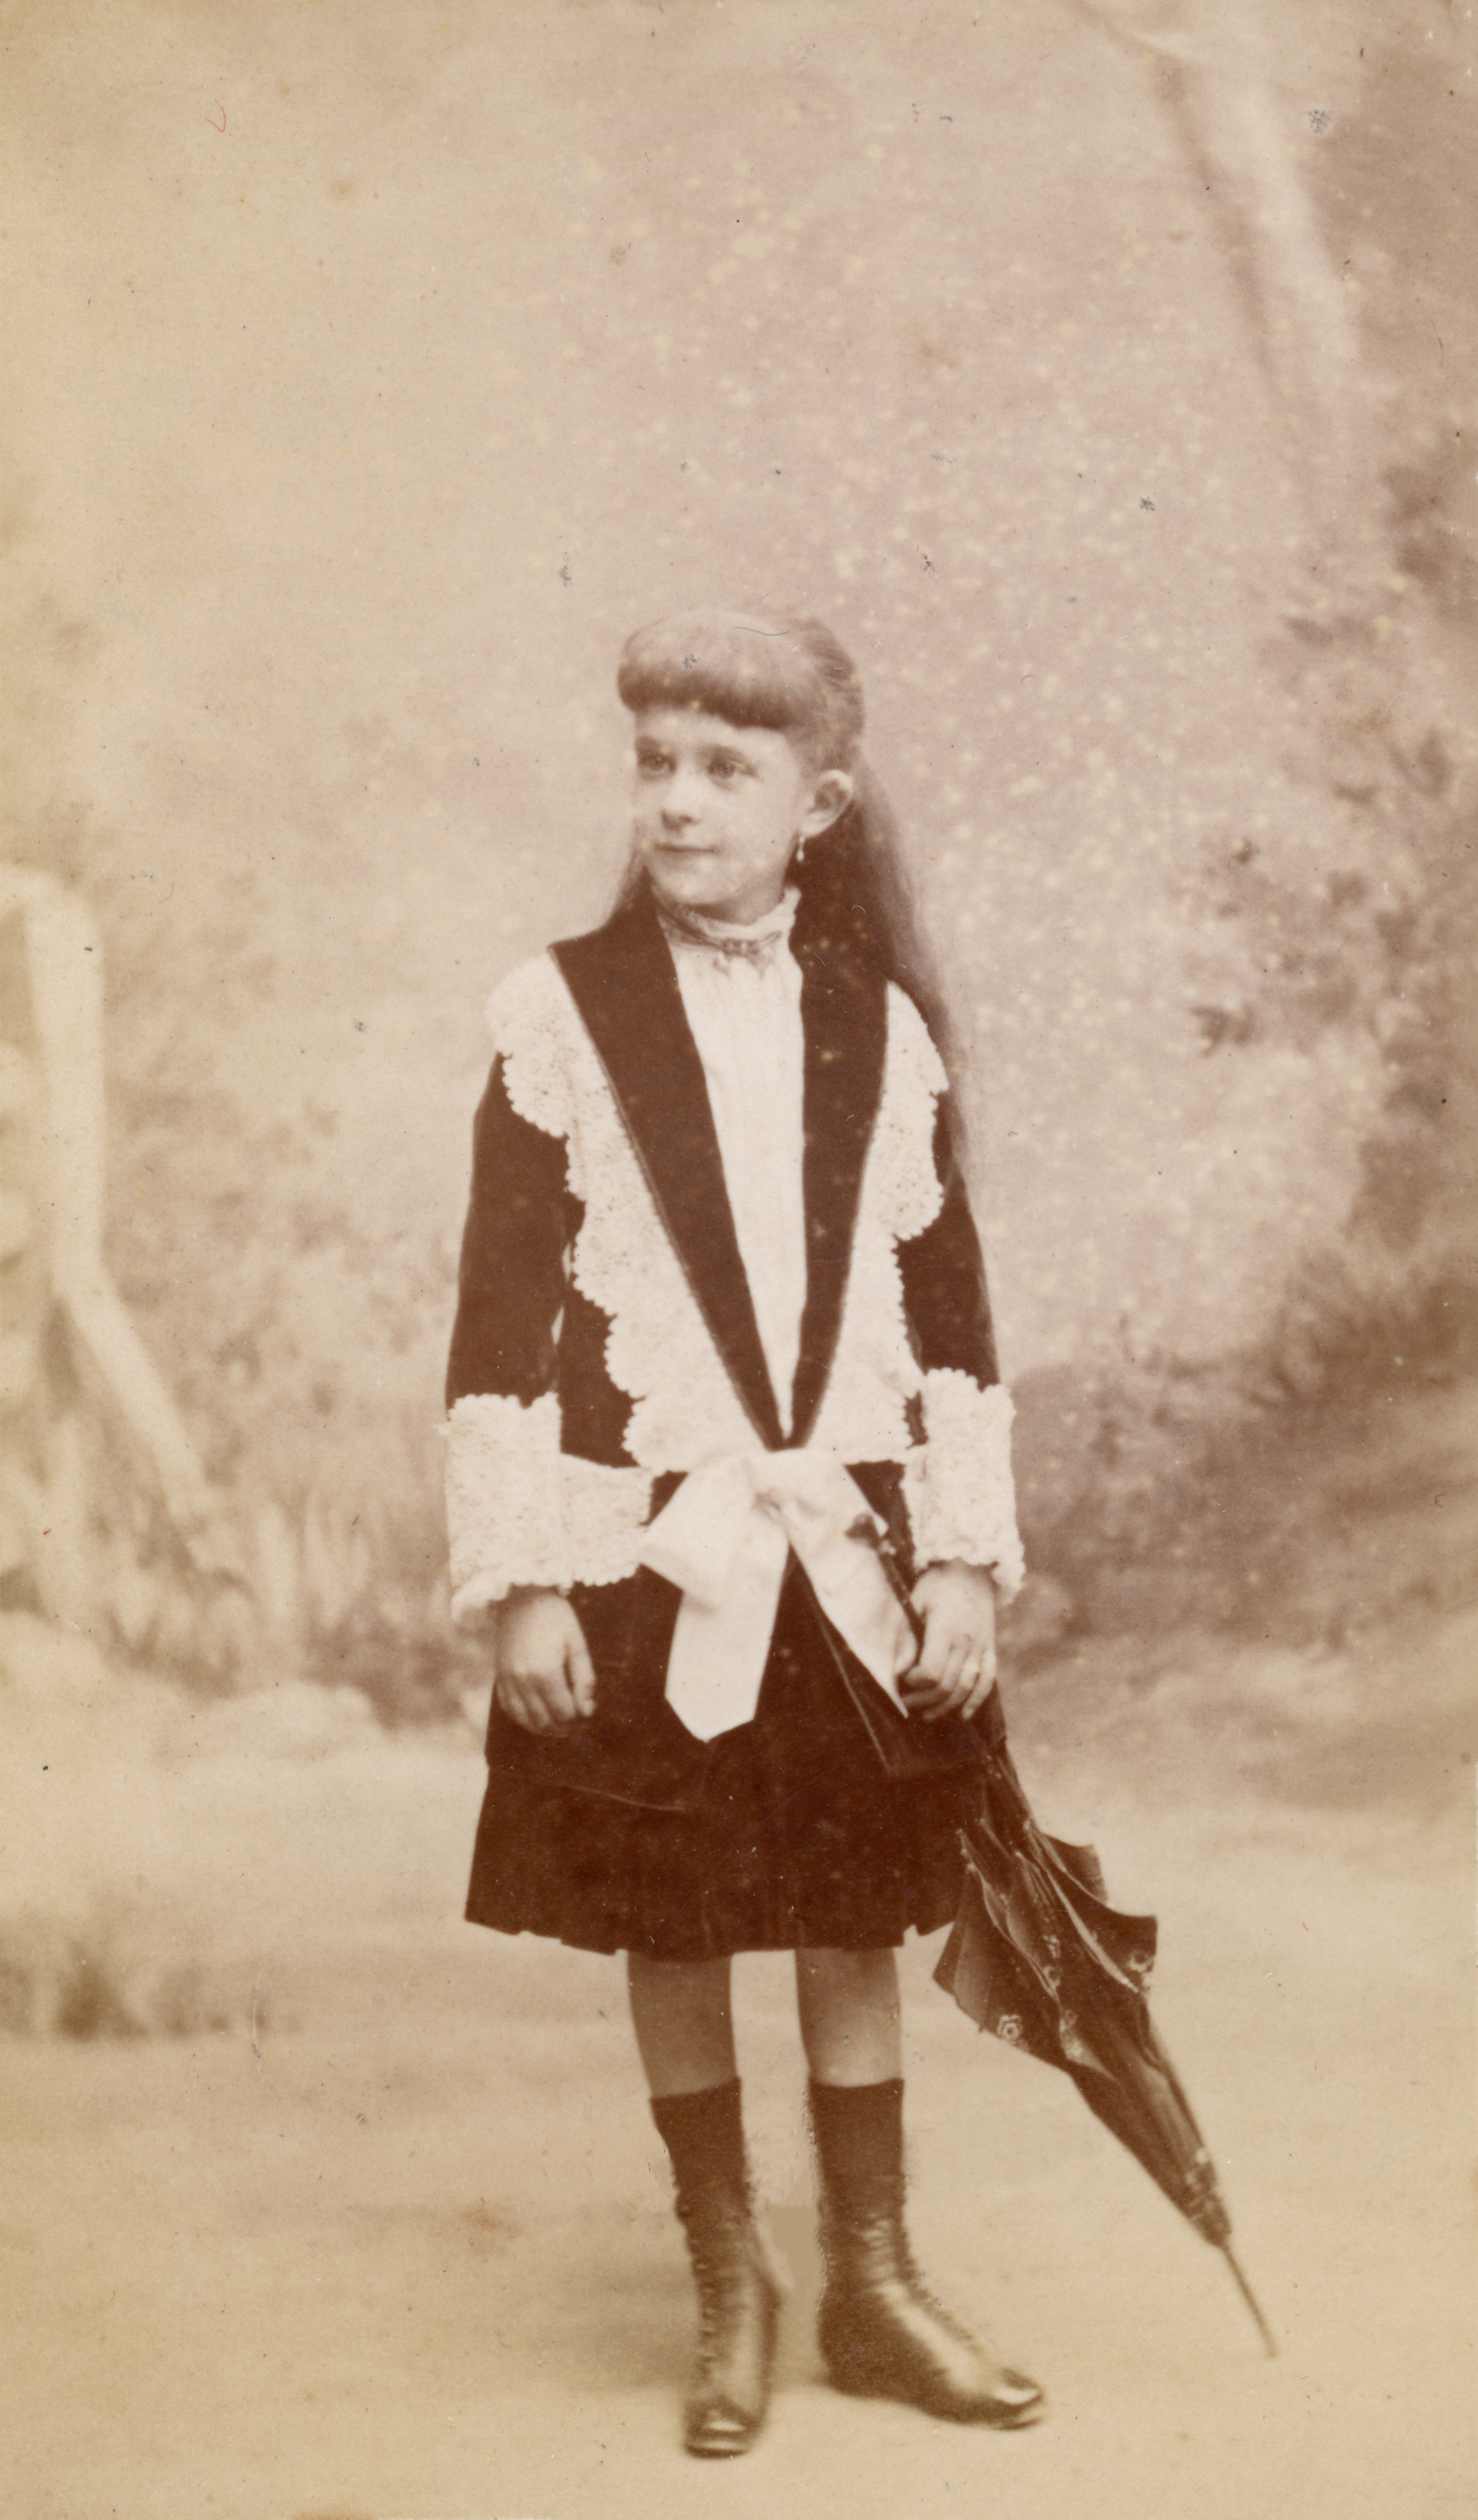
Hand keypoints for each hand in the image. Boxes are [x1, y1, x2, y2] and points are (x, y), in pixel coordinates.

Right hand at [492, 1587, 595, 1733]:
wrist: (521, 1597)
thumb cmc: (555, 1617)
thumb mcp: (576, 1644)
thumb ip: (584, 1679)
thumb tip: (587, 1711)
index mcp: (545, 1672)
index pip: (564, 1713)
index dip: (579, 1719)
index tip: (589, 1713)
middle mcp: (523, 1681)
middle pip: (545, 1721)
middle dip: (564, 1728)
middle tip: (577, 1721)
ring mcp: (507, 1680)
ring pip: (525, 1720)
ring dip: (544, 1728)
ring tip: (560, 1724)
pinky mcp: (499, 1677)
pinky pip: (509, 1709)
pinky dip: (524, 1718)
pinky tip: (537, 1716)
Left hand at [899, 1560, 997, 1722]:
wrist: (971, 1568)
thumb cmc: (937, 1584)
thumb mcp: (915, 1603)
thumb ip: (906, 1637)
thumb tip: (898, 1671)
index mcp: (946, 1630)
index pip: (932, 1672)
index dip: (915, 1683)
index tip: (903, 1680)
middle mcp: (966, 1642)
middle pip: (947, 1685)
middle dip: (924, 1700)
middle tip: (907, 1703)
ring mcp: (981, 1647)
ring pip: (965, 1687)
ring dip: (945, 1706)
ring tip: (927, 1714)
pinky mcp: (990, 1648)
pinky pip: (987, 1680)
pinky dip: (976, 1700)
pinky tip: (962, 1714)